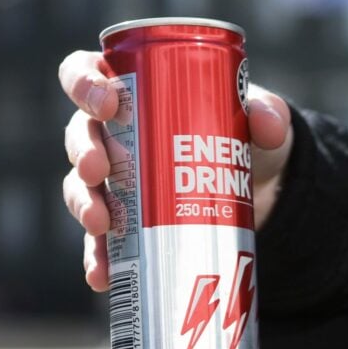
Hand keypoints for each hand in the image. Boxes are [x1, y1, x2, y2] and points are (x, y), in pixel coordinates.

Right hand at [59, 50, 294, 292]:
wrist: (257, 190)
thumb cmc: (244, 134)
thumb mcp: (260, 119)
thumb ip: (268, 114)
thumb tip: (267, 125)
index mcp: (131, 91)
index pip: (86, 73)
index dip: (83, 83)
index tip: (106, 102)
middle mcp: (112, 133)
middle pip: (79, 134)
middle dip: (83, 152)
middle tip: (100, 169)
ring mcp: (114, 181)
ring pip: (81, 187)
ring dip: (83, 205)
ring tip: (100, 224)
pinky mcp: (125, 224)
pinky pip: (101, 241)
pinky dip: (98, 258)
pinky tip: (102, 275)